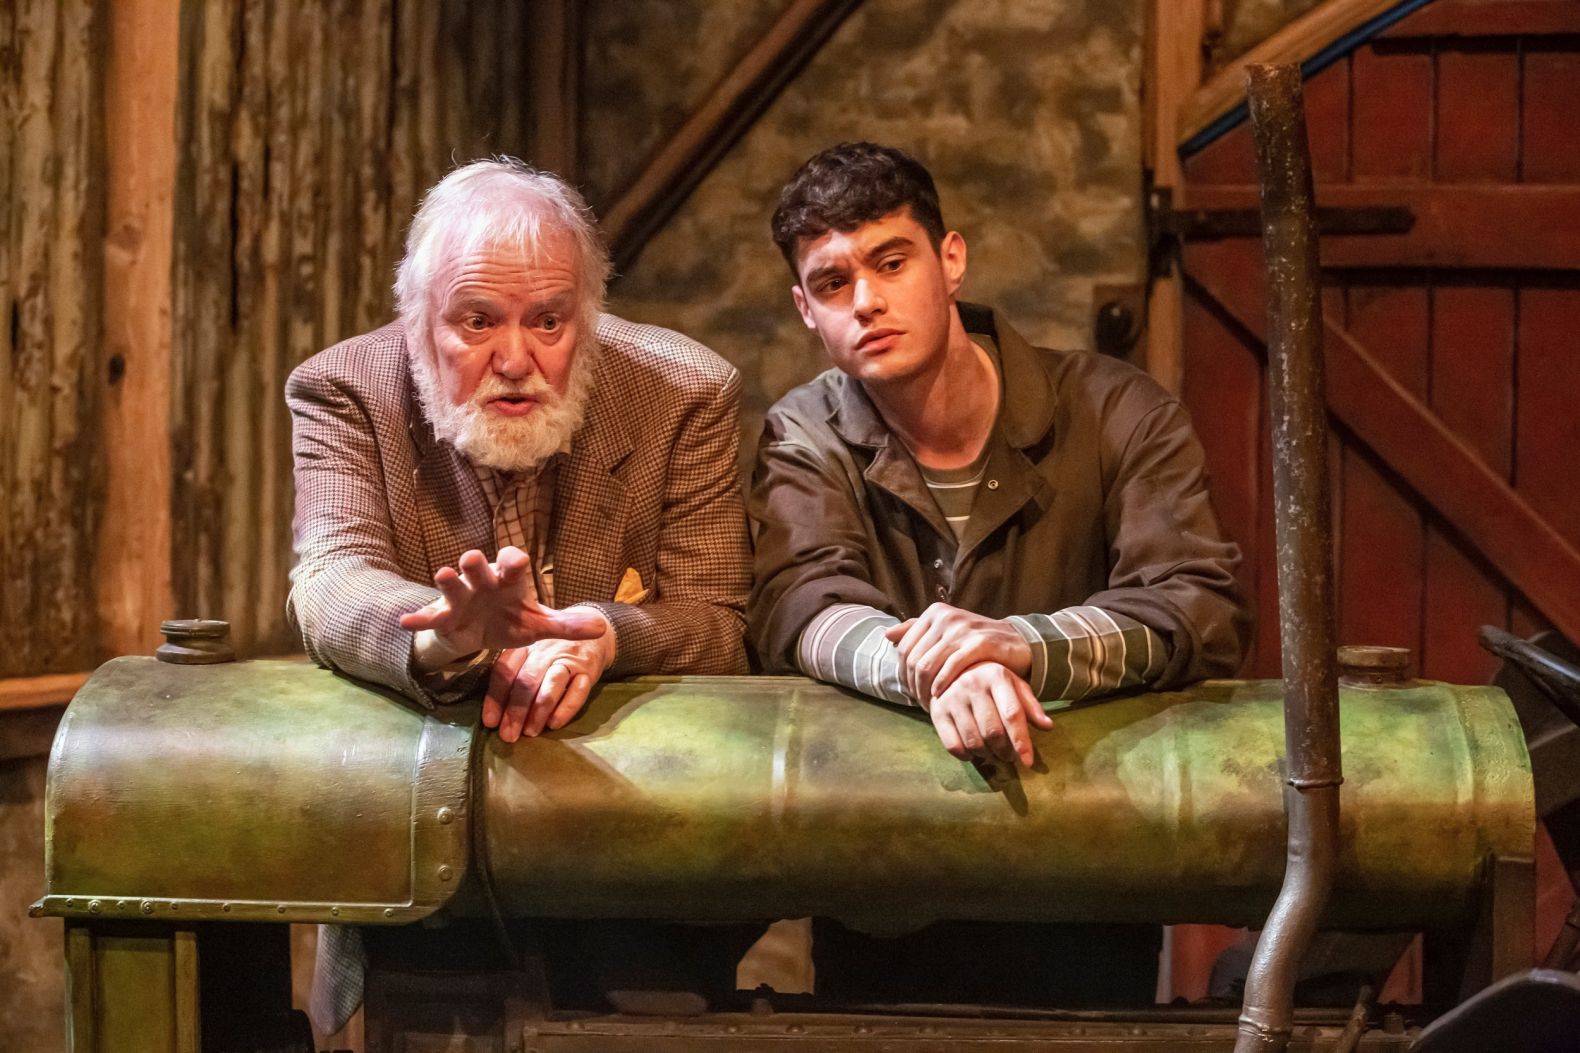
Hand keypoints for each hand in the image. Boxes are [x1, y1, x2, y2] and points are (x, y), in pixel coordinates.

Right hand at [399, 547, 607, 662]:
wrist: (478, 634)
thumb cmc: (509, 620)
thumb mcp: (537, 626)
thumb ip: (566, 627)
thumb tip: (602, 629)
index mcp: (508, 582)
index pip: (512, 563)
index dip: (513, 562)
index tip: (516, 561)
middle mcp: (483, 583)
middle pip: (479, 567)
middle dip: (477, 563)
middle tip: (473, 558)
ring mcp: (461, 598)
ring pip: (453, 585)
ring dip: (448, 579)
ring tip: (443, 574)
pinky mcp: (443, 616)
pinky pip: (430, 617)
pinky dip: (419, 619)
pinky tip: (405, 621)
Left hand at [482, 620, 616, 741]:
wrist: (593, 636)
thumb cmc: (553, 651)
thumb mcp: (530, 655)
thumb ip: (513, 677)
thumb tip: (494, 716)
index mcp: (526, 646)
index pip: (506, 670)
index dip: (496, 697)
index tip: (491, 722)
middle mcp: (546, 651)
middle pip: (528, 680)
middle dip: (516, 710)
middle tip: (509, 735)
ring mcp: (569, 660)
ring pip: (551, 685)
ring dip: (539, 711)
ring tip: (530, 732)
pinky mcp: (589, 671)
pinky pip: (578, 691)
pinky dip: (566, 708)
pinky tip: (554, 723)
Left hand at [884, 603, 1032, 702]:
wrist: (1016, 642)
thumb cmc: (976, 641)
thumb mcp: (947, 632)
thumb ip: (917, 630)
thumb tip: (887, 635)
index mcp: (935, 613)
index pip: (905, 647)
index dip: (903, 673)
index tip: (910, 691)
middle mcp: (946, 617)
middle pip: (913, 659)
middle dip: (913, 685)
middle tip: (920, 702)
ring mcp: (962, 629)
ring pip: (927, 665)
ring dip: (924, 690)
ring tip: (929, 703)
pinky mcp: (979, 642)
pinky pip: (951, 668)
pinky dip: (942, 685)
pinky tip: (941, 695)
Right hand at [925, 661, 1052, 766]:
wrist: (951, 670)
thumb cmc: (990, 681)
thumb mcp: (1013, 686)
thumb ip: (1030, 706)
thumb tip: (1048, 726)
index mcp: (996, 676)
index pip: (1012, 714)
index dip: (1021, 741)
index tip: (1028, 762)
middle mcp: (972, 684)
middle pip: (993, 732)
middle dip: (1005, 751)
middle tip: (1009, 756)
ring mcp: (952, 698)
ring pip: (974, 741)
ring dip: (987, 755)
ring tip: (994, 753)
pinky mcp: (937, 712)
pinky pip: (953, 745)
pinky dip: (966, 756)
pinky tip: (973, 752)